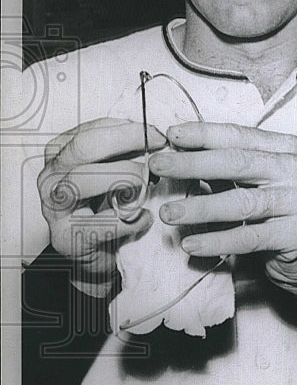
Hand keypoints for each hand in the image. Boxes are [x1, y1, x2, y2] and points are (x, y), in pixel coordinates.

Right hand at [38, 117, 165, 285]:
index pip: (91, 130)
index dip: (128, 129)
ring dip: (122, 178)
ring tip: (147, 184)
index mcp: (60, 154)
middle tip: (157, 151)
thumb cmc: (106, 209)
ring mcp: (54, 208)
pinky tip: (145, 218)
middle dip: (126, 143)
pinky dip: (129, 221)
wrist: (95, 254)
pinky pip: (100, 224)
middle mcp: (51, 177)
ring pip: (82, 181)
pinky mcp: (66, 238)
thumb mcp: (113, 174)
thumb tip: (157, 137)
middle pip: (83, 148)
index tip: (158, 134)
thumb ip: (126, 154)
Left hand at [150, 122, 296, 286]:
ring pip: (241, 202)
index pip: (239, 136)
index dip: (204, 134)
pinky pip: (248, 237)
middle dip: (193, 164)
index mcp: (285, 149)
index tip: (172, 135)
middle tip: (159, 166)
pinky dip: (216, 241)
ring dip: (199, 208)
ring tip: (169, 213)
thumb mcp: (251, 184)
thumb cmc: (274, 215)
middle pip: (237, 163)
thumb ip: (221, 170)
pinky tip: (192, 243)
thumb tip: (176, 155)